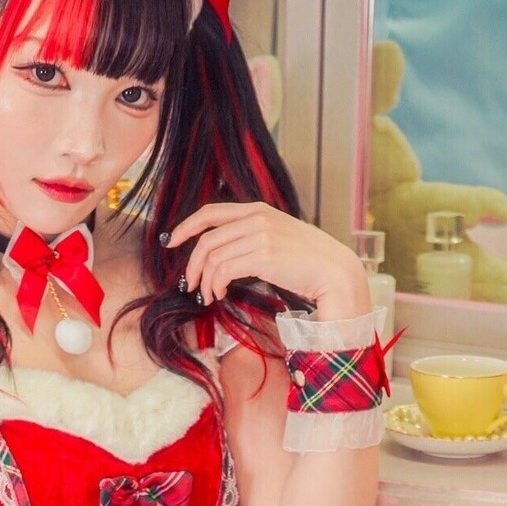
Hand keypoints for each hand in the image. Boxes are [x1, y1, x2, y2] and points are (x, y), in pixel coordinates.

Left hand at [163, 202, 370, 313]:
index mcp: (258, 209)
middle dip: (192, 264)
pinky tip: (219, 295)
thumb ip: (253, 235)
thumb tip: (225, 252)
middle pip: (206, 238)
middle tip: (190, 284)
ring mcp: (259, 235)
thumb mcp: (278, 237)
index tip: (172, 242)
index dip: (186, 226)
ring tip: (209, 296)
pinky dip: (215, 285)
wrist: (334, 271)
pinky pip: (224, 270)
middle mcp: (256, 218)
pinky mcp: (262, 256)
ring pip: (213, 256)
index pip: (211, 211)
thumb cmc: (308, 261)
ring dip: (205, 280)